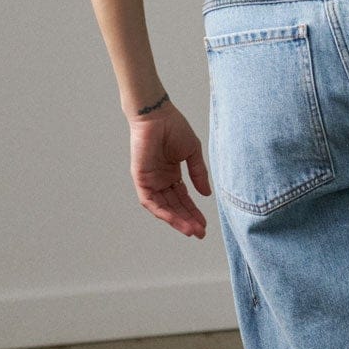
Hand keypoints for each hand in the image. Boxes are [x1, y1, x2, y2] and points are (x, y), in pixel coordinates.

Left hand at [129, 104, 212, 236]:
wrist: (157, 115)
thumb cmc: (174, 128)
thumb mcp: (192, 153)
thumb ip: (199, 174)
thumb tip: (207, 195)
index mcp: (172, 174)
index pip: (184, 199)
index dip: (194, 212)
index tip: (204, 224)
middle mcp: (160, 180)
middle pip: (175, 206)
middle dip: (187, 220)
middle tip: (200, 232)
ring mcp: (150, 181)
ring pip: (163, 207)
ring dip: (177, 220)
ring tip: (191, 230)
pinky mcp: (141, 179)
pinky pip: (150, 202)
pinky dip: (162, 212)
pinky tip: (175, 219)